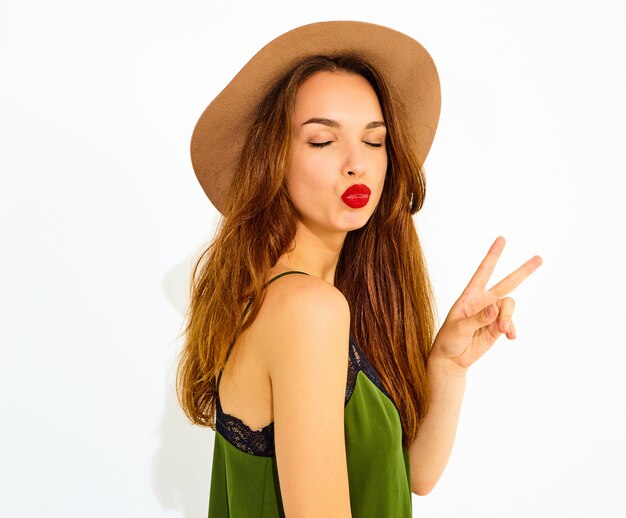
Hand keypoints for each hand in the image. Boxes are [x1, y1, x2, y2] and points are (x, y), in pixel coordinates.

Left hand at [430, 236, 542, 370]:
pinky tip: (510, 336)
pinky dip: (512, 329)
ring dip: (509, 318)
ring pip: (510, 307)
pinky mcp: (498, 328)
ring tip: (502, 330)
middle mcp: (484, 302)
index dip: (493, 255)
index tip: (502, 239)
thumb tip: (495, 308)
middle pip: (507, 283)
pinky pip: (511, 323)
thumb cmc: (449, 339)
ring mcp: (493, 314)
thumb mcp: (458, 328)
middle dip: (523, 271)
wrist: (452, 358)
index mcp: (470, 296)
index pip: (483, 271)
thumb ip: (477, 318)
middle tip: (540, 258)